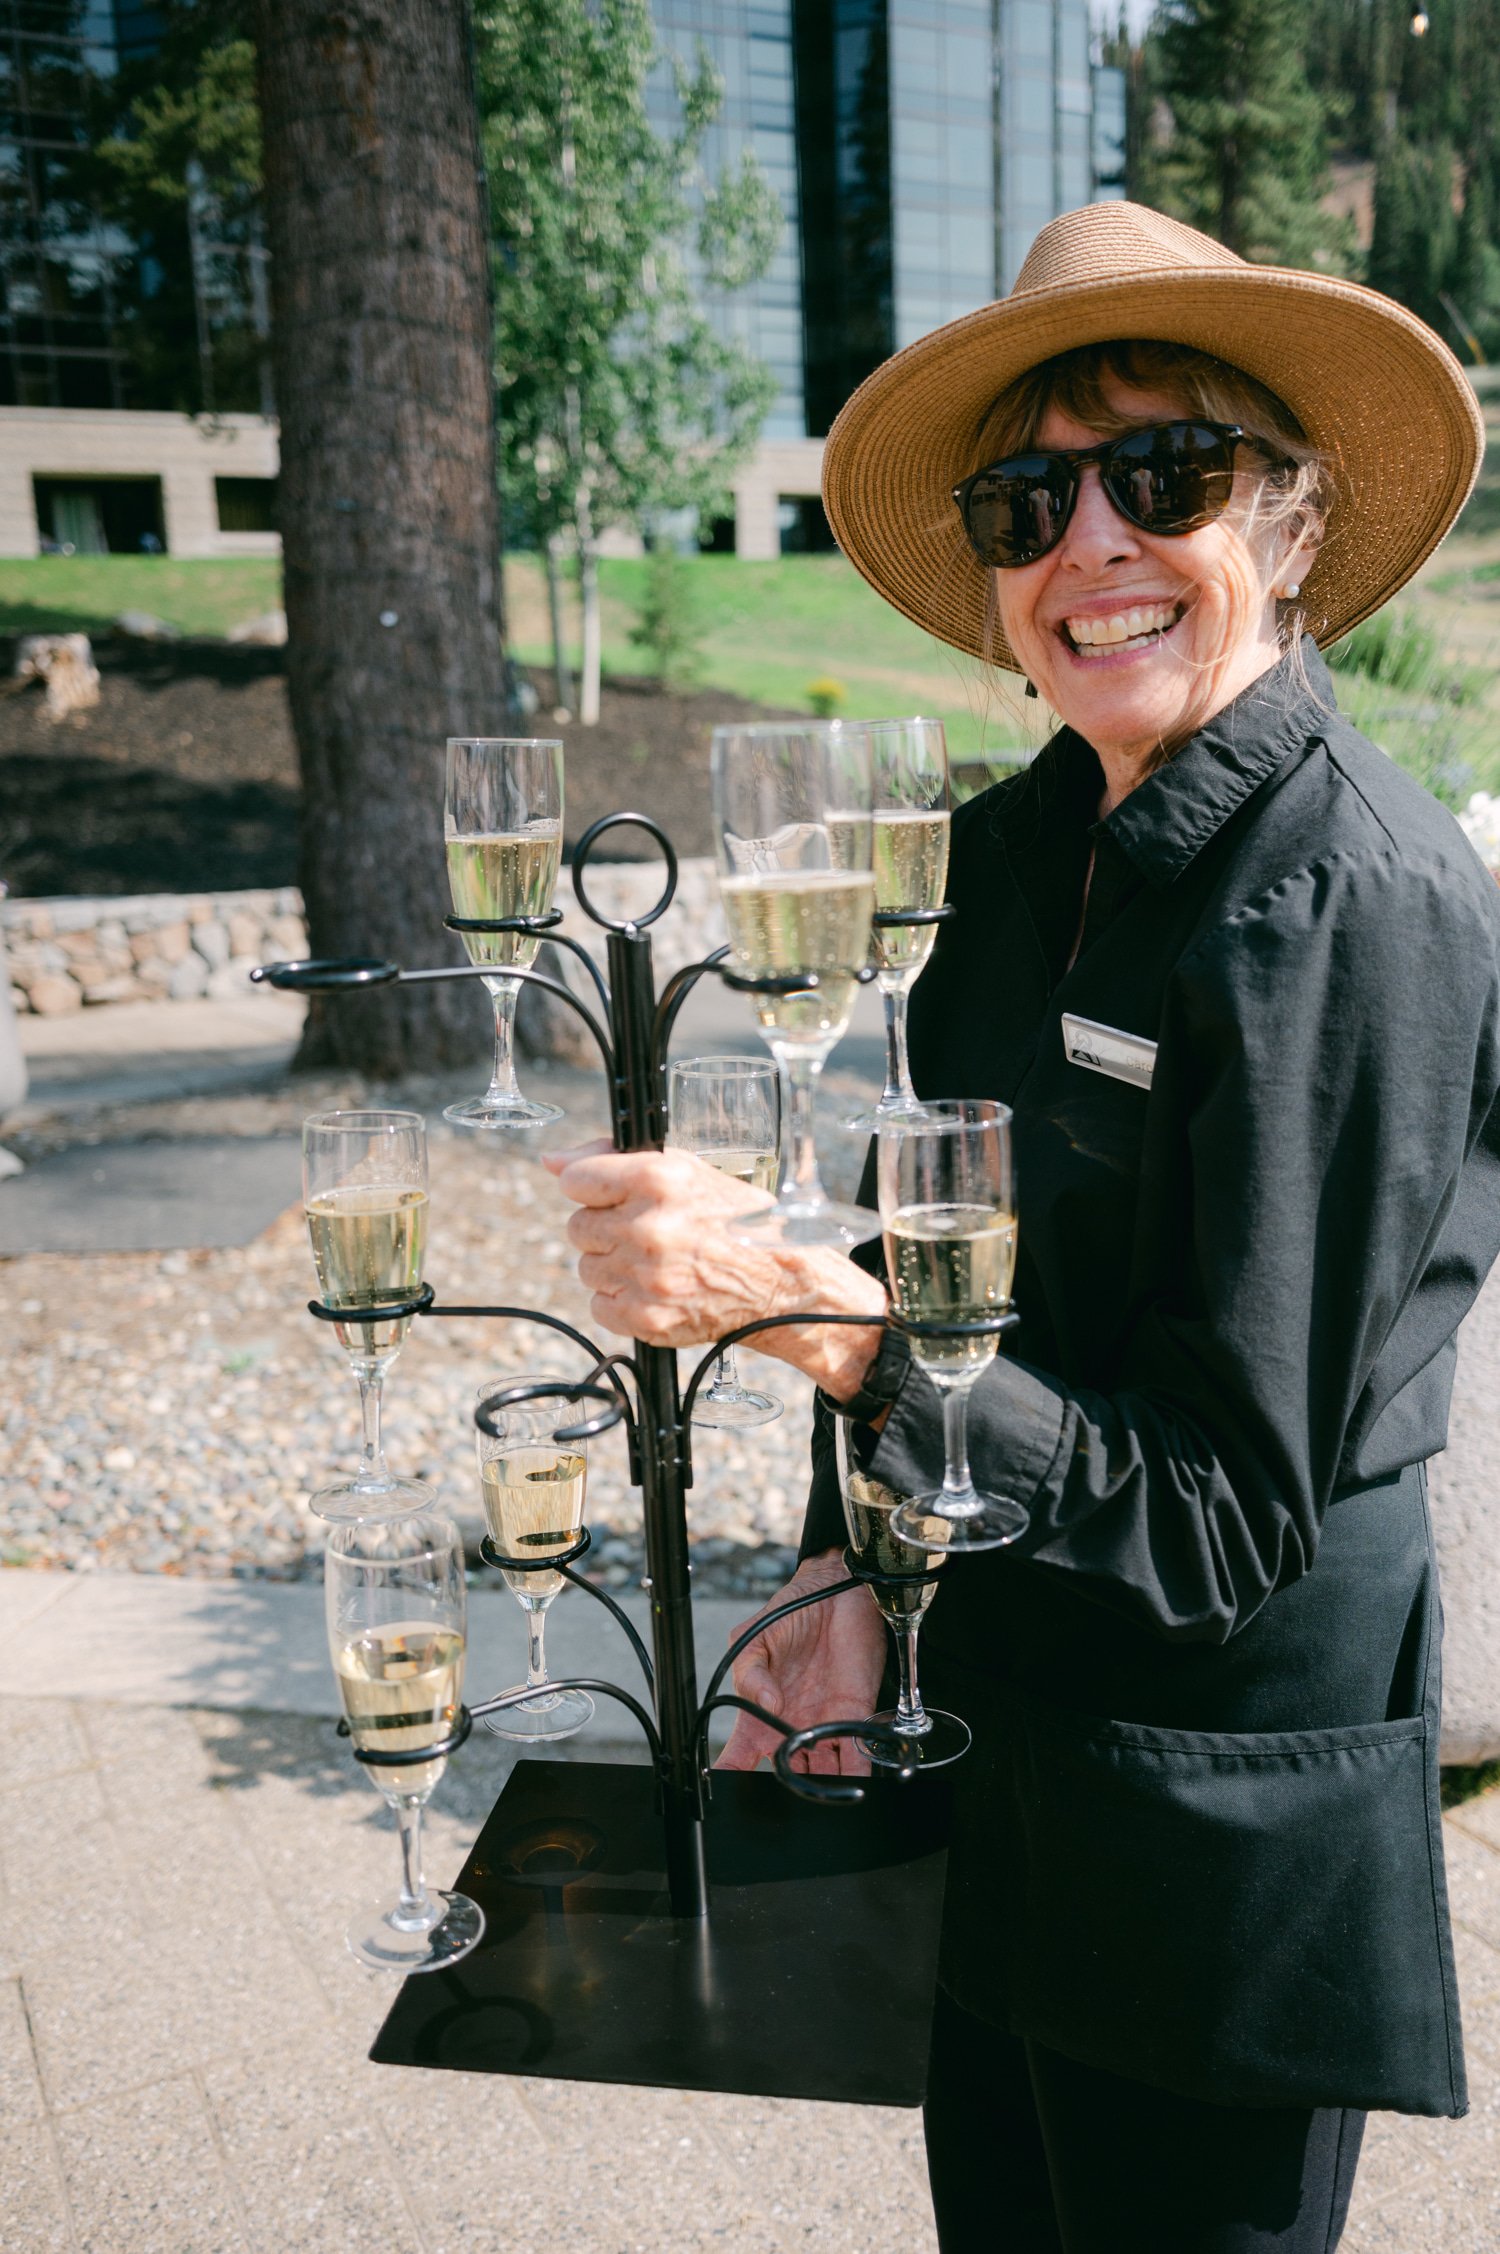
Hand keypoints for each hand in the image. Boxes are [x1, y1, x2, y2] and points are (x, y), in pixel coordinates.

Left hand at [543, 1145, 885, 1396]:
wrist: (780, 1282)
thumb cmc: (735, 1221)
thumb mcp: (687, 1171)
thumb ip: (613, 1160)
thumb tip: (552, 1162)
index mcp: (658, 1179)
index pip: (576, 1180)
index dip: (593, 1189)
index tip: (613, 1197)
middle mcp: (649, 1226)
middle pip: (578, 1227)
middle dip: (606, 1229)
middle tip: (647, 1233)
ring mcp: (645, 1276)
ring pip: (587, 1267)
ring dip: (614, 1266)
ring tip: (656, 1262)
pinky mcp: (646, 1317)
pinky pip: (600, 1306)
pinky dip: (622, 1301)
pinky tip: (656, 1288)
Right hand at [716, 1550, 886, 1776]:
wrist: (838, 1590)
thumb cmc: (792, 1611)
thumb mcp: (756, 1637)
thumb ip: (750, 1671)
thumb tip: (765, 1704)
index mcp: (759, 1711)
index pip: (739, 1754)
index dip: (731, 1776)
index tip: (729, 1791)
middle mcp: (791, 1724)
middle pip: (786, 1772)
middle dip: (787, 1790)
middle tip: (788, 1802)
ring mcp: (824, 1724)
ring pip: (822, 1771)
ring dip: (822, 1788)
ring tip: (822, 1798)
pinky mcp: (856, 1715)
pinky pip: (857, 1754)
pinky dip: (858, 1775)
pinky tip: (857, 1788)